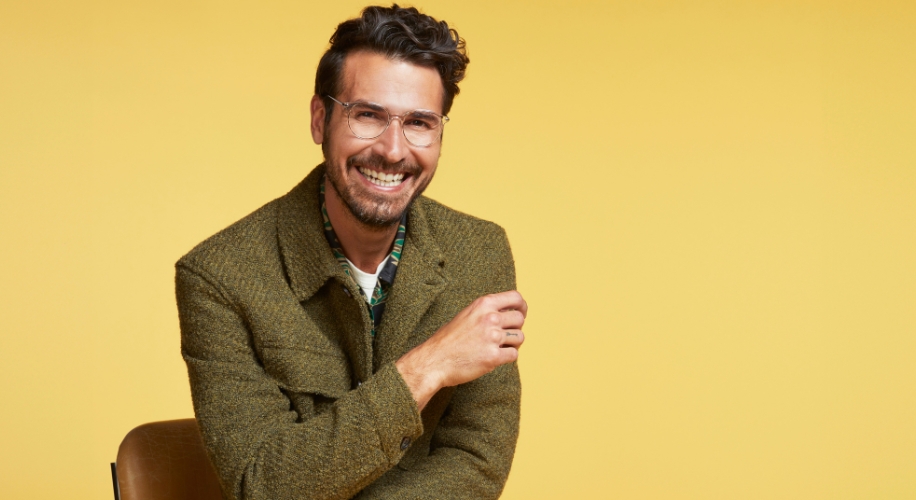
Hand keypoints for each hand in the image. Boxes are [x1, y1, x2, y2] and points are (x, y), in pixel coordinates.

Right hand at [395, 290, 526, 409]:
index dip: (522, 306)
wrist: (434, 361)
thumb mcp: (466, 315)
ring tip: (497, 347)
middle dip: (515, 328)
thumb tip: (508, 312)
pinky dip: (507, 357)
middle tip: (505, 336)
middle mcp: (490, 318)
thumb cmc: (447, 340)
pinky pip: (514, 354)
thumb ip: (486, 312)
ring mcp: (492, 337)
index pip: (515, 298)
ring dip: (512, 343)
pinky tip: (494, 357)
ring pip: (520, 337)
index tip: (521, 314)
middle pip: (520, 319)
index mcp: (483, 304)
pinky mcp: (494, 357)